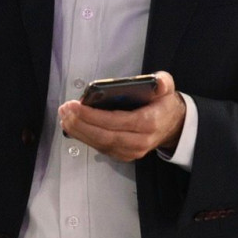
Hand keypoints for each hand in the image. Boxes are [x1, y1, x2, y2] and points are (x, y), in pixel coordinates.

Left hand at [58, 70, 186, 162]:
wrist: (172, 126)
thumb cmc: (163, 104)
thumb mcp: (168, 87)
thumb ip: (162, 82)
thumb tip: (157, 82)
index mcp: (148, 123)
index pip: (117, 121)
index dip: (93, 115)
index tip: (75, 106)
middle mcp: (139, 141)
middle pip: (104, 136)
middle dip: (80, 124)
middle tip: (65, 111)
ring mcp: (131, 151)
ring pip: (100, 144)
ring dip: (79, 131)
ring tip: (64, 116)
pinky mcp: (123, 155)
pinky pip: (100, 147)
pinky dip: (84, 137)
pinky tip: (73, 126)